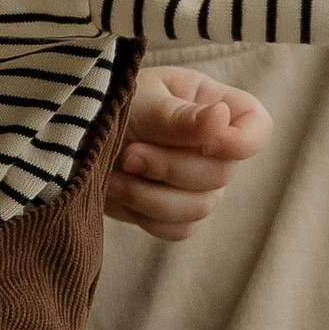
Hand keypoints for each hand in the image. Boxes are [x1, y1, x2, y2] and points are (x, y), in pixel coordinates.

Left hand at [104, 68, 273, 242]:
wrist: (71, 138)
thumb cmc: (111, 103)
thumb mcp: (142, 100)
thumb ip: (179, 117)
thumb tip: (220, 121)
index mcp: (213, 106)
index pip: (257, 127)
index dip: (243, 143)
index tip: (208, 144)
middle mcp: (211, 146)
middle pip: (222, 175)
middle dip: (171, 169)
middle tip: (130, 155)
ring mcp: (195, 183)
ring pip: (200, 208)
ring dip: (152, 195)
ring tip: (115, 174)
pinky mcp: (172, 212)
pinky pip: (178, 229)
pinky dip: (146, 215)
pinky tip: (117, 191)